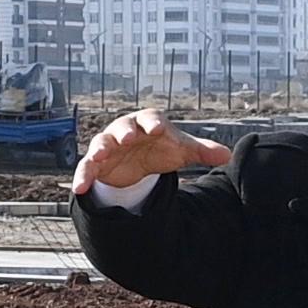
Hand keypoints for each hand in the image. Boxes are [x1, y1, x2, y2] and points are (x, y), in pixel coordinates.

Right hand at [72, 107, 232, 196]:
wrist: (140, 160)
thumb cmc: (161, 147)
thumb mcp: (181, 150)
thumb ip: (201, 151)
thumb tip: (228, 155)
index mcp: (148, 122)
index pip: (151, 118)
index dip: (154, 122)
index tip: (159, 129)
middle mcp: (125, 130)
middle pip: (123, 127)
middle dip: (125, 131)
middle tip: (129, 136)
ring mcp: (108, 145)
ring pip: (101, 144)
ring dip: (99, 150)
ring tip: (99, 157)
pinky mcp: (96, 163)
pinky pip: (87, 167)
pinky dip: (82, 177)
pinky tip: (79, 189)